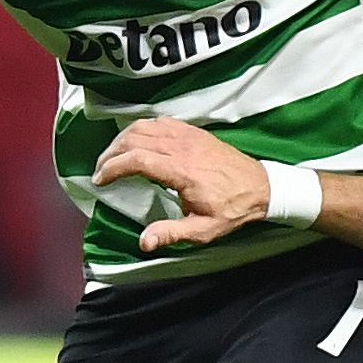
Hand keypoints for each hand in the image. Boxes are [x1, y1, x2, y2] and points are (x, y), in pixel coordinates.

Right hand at [94, 120, 268, 252]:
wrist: (261, 188)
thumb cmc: (233, 209)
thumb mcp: (203, 230)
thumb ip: (171, 233)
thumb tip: (144, 242)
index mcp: (183, 171)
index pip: (136, 159)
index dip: (112, 168)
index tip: (101, 180)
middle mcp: (183, 148)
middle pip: (134, 139)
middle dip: (110, 153)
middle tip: (101, 171)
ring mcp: (189, 136)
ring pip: (145, 126)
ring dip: (123, 138)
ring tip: (113, 156)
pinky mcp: (194, 132)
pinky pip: (161, 121)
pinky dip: (142, 128)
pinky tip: (137, 141)